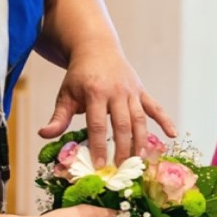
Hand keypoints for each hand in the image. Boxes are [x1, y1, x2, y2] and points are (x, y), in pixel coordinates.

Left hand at [38, 39, 176, 165]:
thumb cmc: (79, 76)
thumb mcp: (66, 94)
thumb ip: (58, 116)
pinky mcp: (141, 90)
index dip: (99, 146)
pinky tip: (173, 135)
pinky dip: (165, 120)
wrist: (97, 48)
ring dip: (141, 140)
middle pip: (122, 124)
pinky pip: (155, 106)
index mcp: (95, 92)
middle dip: (122, 148)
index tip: (100, 166)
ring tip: (140, 160)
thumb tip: (44, 134)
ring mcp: (131, 91)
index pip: (97, 124)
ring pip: (139, 118)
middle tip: (121, 168)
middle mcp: (116, 91)